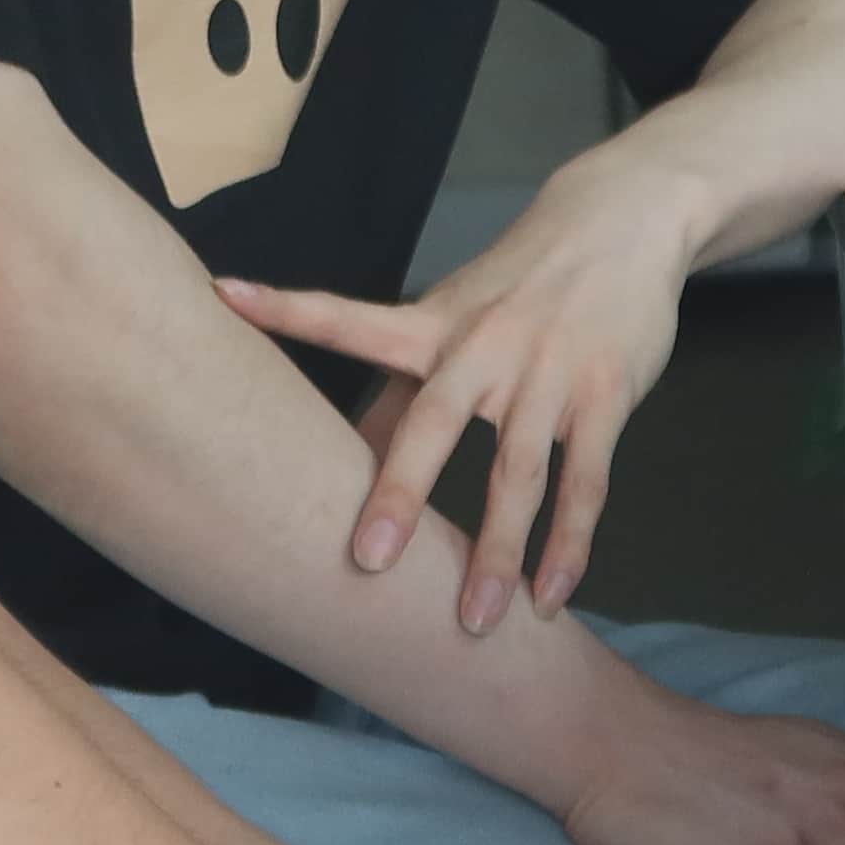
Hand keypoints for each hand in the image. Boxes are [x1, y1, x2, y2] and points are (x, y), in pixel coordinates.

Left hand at [213, 147, 710, 628]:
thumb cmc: (518, 284)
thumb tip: (343, 457)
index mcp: (430, 326)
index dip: (286, 308)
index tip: (224, 292)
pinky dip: (568, 546)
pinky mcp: (604, 397)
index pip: (348, 316)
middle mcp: (482, 348)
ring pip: (517, 474)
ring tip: (474, 622)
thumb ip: (401, 389)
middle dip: (400, 493)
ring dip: (496, 552)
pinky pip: (585, 483)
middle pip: (432, 422)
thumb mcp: (452, 319)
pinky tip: (549, 597)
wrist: (620, 221)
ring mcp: (547, 374)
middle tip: (366, 562)